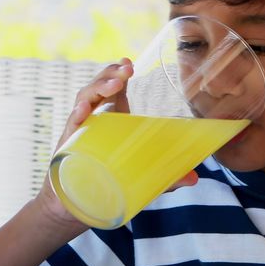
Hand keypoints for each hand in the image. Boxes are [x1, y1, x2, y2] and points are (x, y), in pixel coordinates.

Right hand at [34, 58, 198, 227]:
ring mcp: (81, 127)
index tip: (129, 62)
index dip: (120, 72)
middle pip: (101, 85)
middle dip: (112, 73)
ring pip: (86, 97)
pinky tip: (83, 111)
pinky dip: (77, 113)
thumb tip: (195, 178)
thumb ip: (167, 177)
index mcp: (112, 118)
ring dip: (99, 86)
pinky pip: (71, 122)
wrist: (74, 203)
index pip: (115, 88)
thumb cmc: (107, 182)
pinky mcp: (69, 142)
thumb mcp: (142, 176)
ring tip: (115, 83)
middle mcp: (95, 117)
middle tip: (127, 69)